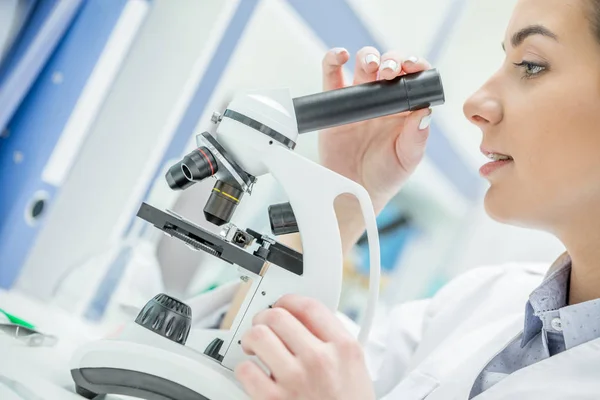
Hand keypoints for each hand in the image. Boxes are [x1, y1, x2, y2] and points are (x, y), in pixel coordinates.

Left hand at [235, 294, 373, 399]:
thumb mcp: (355, 367)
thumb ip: (333, 340)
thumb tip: (303, 319)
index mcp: (343, 347)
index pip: (309, 306)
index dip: (289, 300)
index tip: (282, 305)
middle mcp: (320, 359)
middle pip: (279, 316)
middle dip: (265, 318)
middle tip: (264, 326)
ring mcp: (296, 380)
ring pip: (258, 336)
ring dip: (251, 340)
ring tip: (255, 348)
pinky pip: (246, 370)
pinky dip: (245, 370)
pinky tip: (254, 374)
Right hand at [320, 47, 432, 211]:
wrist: (353, 190)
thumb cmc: (384, 176)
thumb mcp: (406, 159)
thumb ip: (416, 138)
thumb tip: (425, 113)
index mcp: (406, 107)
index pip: (415, 76)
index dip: (415, 65)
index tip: (412, 66)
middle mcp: (384, 98)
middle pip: (389, 64)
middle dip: (391, 60)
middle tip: (389, 72)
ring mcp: (359, 98)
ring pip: (363, 63)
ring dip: (368, 56)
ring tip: (370, 66)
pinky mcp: (335, 102)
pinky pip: (332, 75)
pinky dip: (333, 60)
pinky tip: (339, 56)